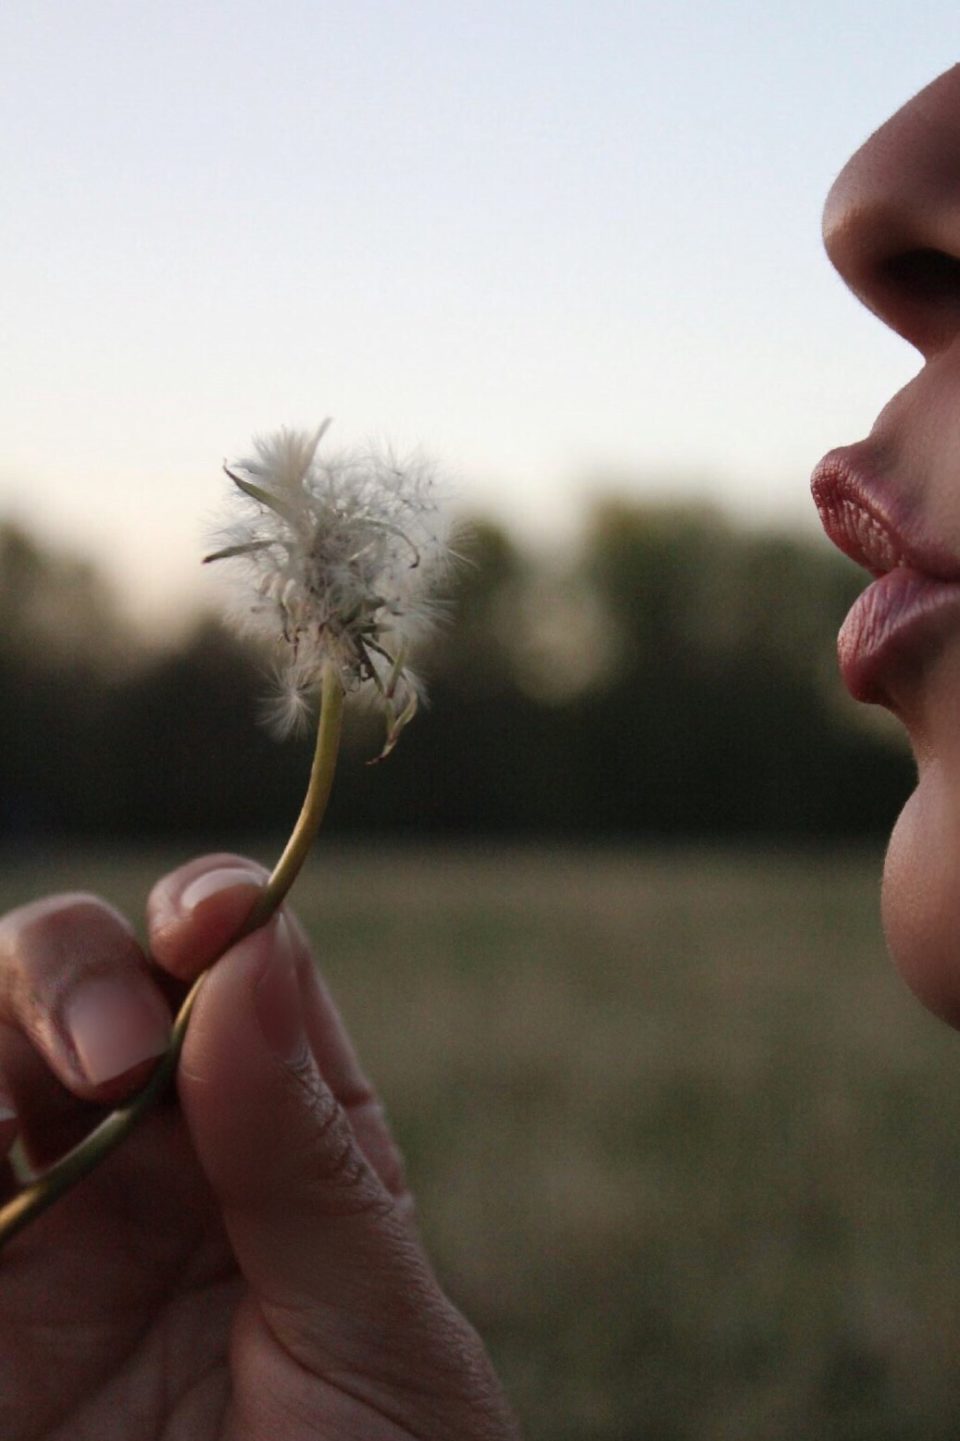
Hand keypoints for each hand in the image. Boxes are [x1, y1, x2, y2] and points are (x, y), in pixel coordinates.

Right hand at [0, 854, 518, 1439]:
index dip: (215, 913)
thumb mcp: (375, 1326)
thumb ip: (308, 1149)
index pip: (237, 967)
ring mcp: (43, 1225)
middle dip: (78, 968)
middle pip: (84, 973)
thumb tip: (249, 951)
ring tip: (29, 1104)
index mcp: (283, 1139)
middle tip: (110, 1057)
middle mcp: (153, 1161)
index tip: (213, 919)